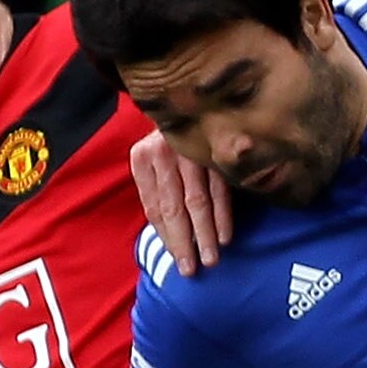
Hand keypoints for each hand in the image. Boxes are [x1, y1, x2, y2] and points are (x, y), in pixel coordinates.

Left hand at [131, 130, 231, 274]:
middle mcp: (162, 151)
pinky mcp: (214, 148)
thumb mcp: (155, 159)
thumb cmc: (173, 139)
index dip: (165, 236)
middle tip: (191, 270)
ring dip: (205, 234)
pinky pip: (220, 189)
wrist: (190, 97)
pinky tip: (225, 236)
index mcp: (142, 157)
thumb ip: (159, 189)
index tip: (177, 259)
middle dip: (183, 242)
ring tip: (210, 259)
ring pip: (197, 201)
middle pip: (173, 207)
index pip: (153, 206)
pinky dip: (222, 215)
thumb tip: (167, 235)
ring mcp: (189, 149)